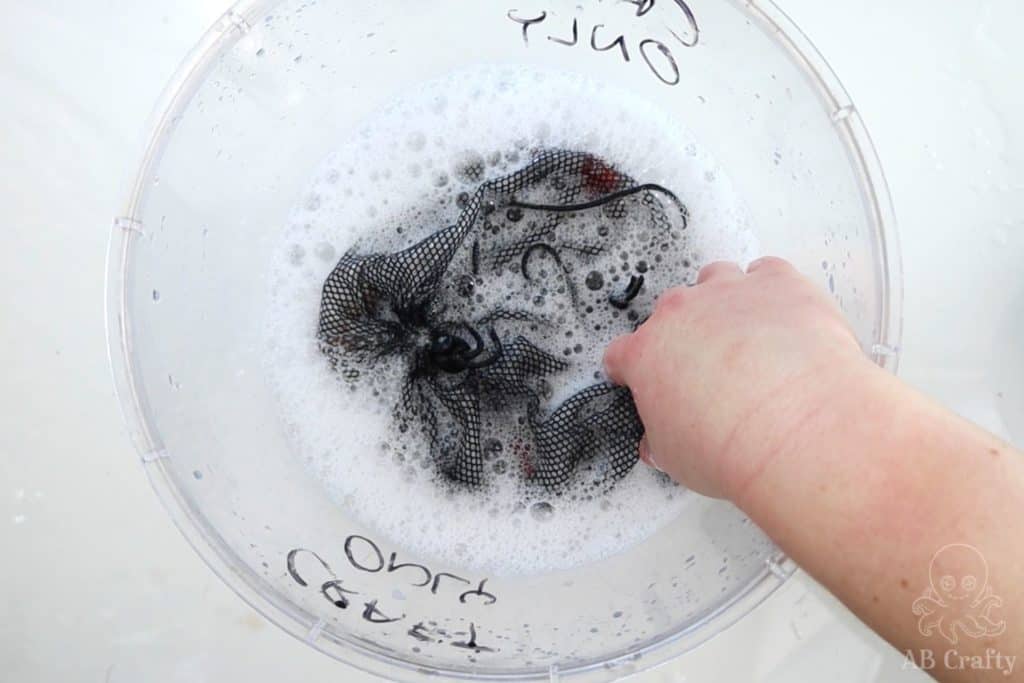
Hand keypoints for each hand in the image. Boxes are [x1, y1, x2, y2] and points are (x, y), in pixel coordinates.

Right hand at [604, 257, 873, 499]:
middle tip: (708, 370)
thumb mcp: (676, 459)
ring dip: (723, 301)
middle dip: (685, 336)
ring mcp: (728, 292)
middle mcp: (681, 313)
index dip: (631, 370)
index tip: (642, 380)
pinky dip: (770, 289)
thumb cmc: (733, 445)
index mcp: (646, 354)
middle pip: (670, 312)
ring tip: (745, 334)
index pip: (621, 354)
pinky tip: (780, 316)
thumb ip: (660, 440)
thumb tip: (660, 443)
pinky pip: (766, 272)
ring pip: (715, 279)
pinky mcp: (777, 283)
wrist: (796, 428)